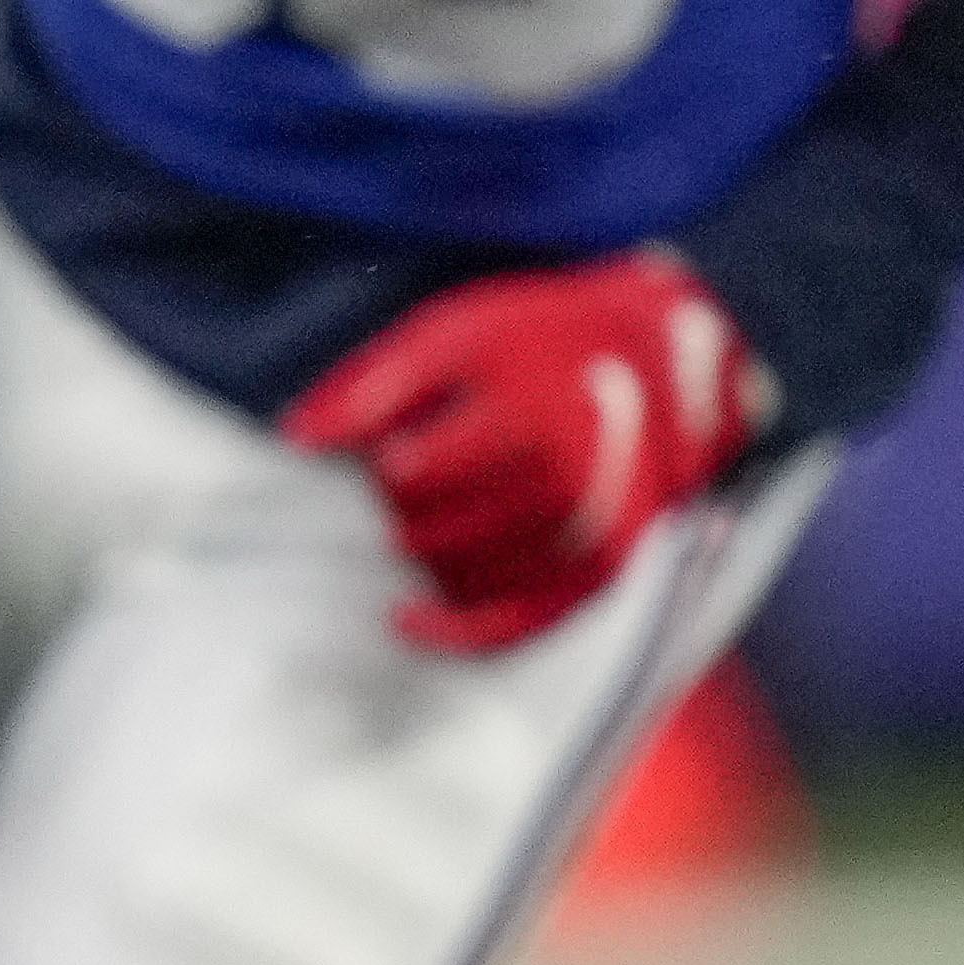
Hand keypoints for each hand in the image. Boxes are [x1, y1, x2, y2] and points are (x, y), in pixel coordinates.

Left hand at [286, 248, 761, 654]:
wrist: (669, 356)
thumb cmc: (542, 340)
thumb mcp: (454, 333)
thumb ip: (371, 384)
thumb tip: (295, 439)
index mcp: (535, 411)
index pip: (407, 475)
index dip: (382, 463)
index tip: (395, 442)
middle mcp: (578, 478)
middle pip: (430, 529)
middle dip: (399, 507)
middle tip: (413, 474)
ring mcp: (599, 533)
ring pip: (461, 575)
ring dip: (424, 552)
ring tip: (431, 510)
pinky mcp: (608, 573)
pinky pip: (515, 625)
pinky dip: (453, 631)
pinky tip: (405, 620)